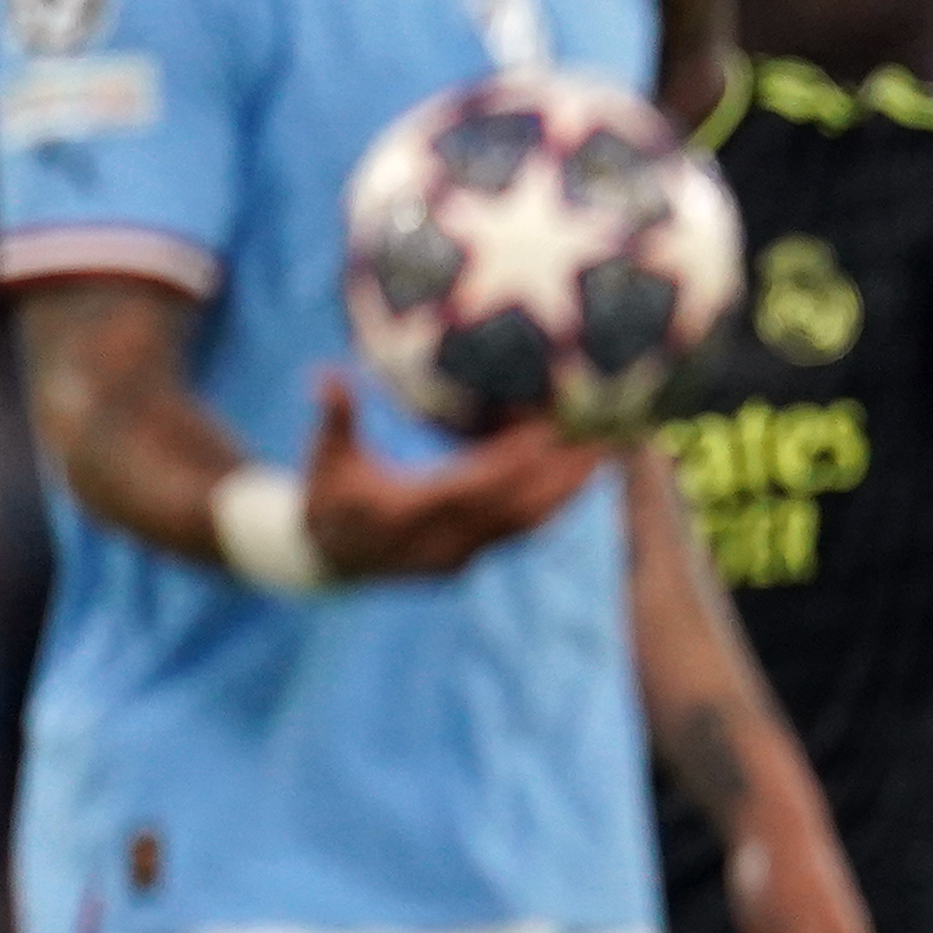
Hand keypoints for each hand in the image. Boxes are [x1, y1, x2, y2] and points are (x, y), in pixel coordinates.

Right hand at [297, 371, 606, 579]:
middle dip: (564, 473)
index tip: (550, 425)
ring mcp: (463, 554)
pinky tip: (580, 475)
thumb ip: (334, 417)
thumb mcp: (327, 458)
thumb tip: (324, 373)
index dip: (515, 458)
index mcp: (412, 513)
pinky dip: (553, 503)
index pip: (476, 484)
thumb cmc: (328, 498)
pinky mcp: (473, 557)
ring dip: (570, 489)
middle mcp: (445, 540)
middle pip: (519, 507)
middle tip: (606, 436)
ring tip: (608, 452)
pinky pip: (523, 531)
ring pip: (529, 523)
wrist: (327, 559)